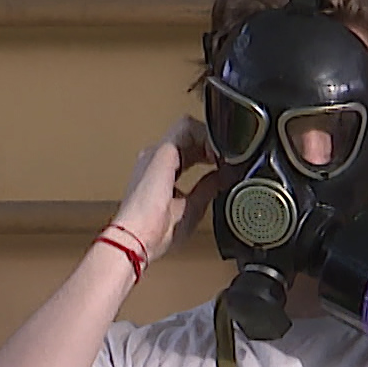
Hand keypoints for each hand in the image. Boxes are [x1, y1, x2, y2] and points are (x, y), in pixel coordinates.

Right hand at [110, 117, 225, 262]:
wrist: (137, 239)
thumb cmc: (155, 233)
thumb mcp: (192, 208)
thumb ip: (207, 188)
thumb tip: (223, 176)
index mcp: (159, 173)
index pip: (189, 150)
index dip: (209, 152)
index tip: (226, 165)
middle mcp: (155, 158)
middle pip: (189, 136)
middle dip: (211, 144)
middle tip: (230, 159)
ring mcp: (157, 153)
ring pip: (188, 128)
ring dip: (210, 138)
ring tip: (225, 155)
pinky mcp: (162, 152)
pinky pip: (187, 129)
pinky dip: (205, 137)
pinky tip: (216, 153)